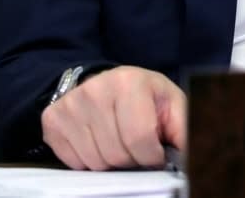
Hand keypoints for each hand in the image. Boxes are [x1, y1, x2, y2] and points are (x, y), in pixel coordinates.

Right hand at [41, 66, 185, 169]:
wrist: (107, 83)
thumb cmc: (145, 97)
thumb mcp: (171, 104)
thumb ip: (184, 128)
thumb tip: (192, 157)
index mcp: (129, 81)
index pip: (139, 139)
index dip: (152, 157)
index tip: (156, 155)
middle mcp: (95, 89)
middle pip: (116, 154)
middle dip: (132, 160)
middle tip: (137, 147)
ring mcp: (70, 104)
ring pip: (95, 163)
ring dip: (111, 162)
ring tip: (118, 142)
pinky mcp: (52, 120)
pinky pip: (73, 163)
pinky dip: (89, 161)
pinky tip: (98, 142)